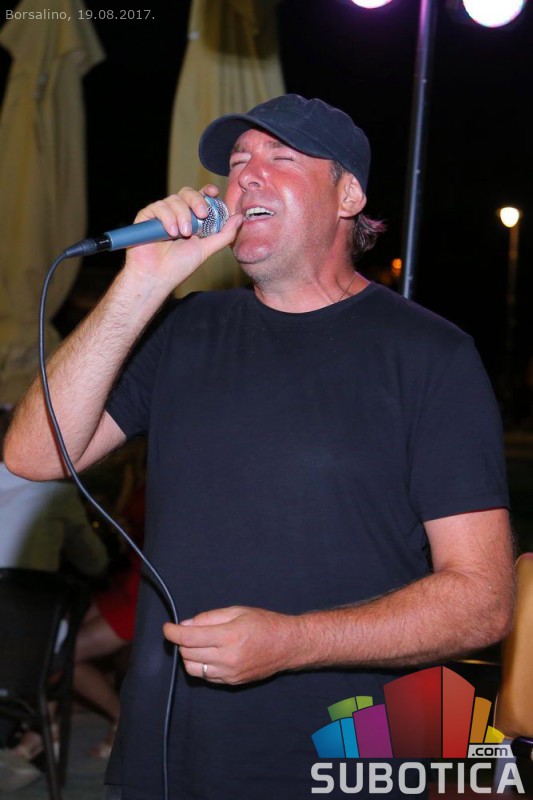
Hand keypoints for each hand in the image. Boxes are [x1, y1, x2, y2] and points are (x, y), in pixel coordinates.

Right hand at [124, 185, 242, 292]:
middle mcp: (176, 213)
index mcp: (191, 219)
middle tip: (202, 215)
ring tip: (183, 234)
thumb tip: (239, 217)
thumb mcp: (206, 249)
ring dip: (182, 215)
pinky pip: (159, 206)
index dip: (207, 191)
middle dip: (197, 201)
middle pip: (187, 193)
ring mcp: (161, 214)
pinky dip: (167, 218)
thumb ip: (224, 234)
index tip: (214, 193)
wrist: (158, 277)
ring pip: (174, 199)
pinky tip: (170, 233)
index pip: (200, 197)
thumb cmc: (180, 266)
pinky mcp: (146, 216)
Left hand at [163, 606, 299, 685]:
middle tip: (188, 632)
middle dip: (182, 642)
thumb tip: (186, 625)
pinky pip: (206, 676)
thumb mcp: (237, 611)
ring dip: (189, 656)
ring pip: (193, 668)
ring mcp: (229, 673)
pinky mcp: (232, 682)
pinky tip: (210, 654)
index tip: (167, 628)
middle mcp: (227, 657)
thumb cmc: (264, 624)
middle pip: (187, 654)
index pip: (189, 638)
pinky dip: (201, 665)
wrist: (287, 645)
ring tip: (199, 644)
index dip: (173, 633)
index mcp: (228, 636)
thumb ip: (209, 618)